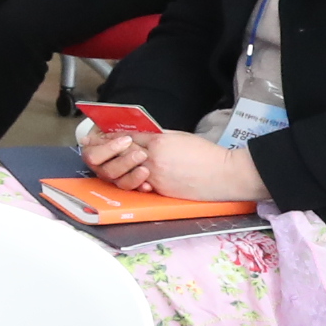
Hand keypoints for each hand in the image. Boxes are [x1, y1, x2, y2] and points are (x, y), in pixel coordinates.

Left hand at [88, 126, 261, 201]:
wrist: (224, 174)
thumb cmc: (207, 154)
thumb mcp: (181, 137)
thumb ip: (159, 136)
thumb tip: (143, 136)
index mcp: (158, 142)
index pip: (128, 137)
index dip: (116, 137)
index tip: (107, 136)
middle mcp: (152, 159)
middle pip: (122, 153)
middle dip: (112, 151)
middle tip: (100, 148)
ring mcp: (155, 176)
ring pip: (128, 170)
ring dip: (121, 167)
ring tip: (116, 164)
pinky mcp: (161, 190)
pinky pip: (141, 185)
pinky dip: (136, 181)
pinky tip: (134, 177)